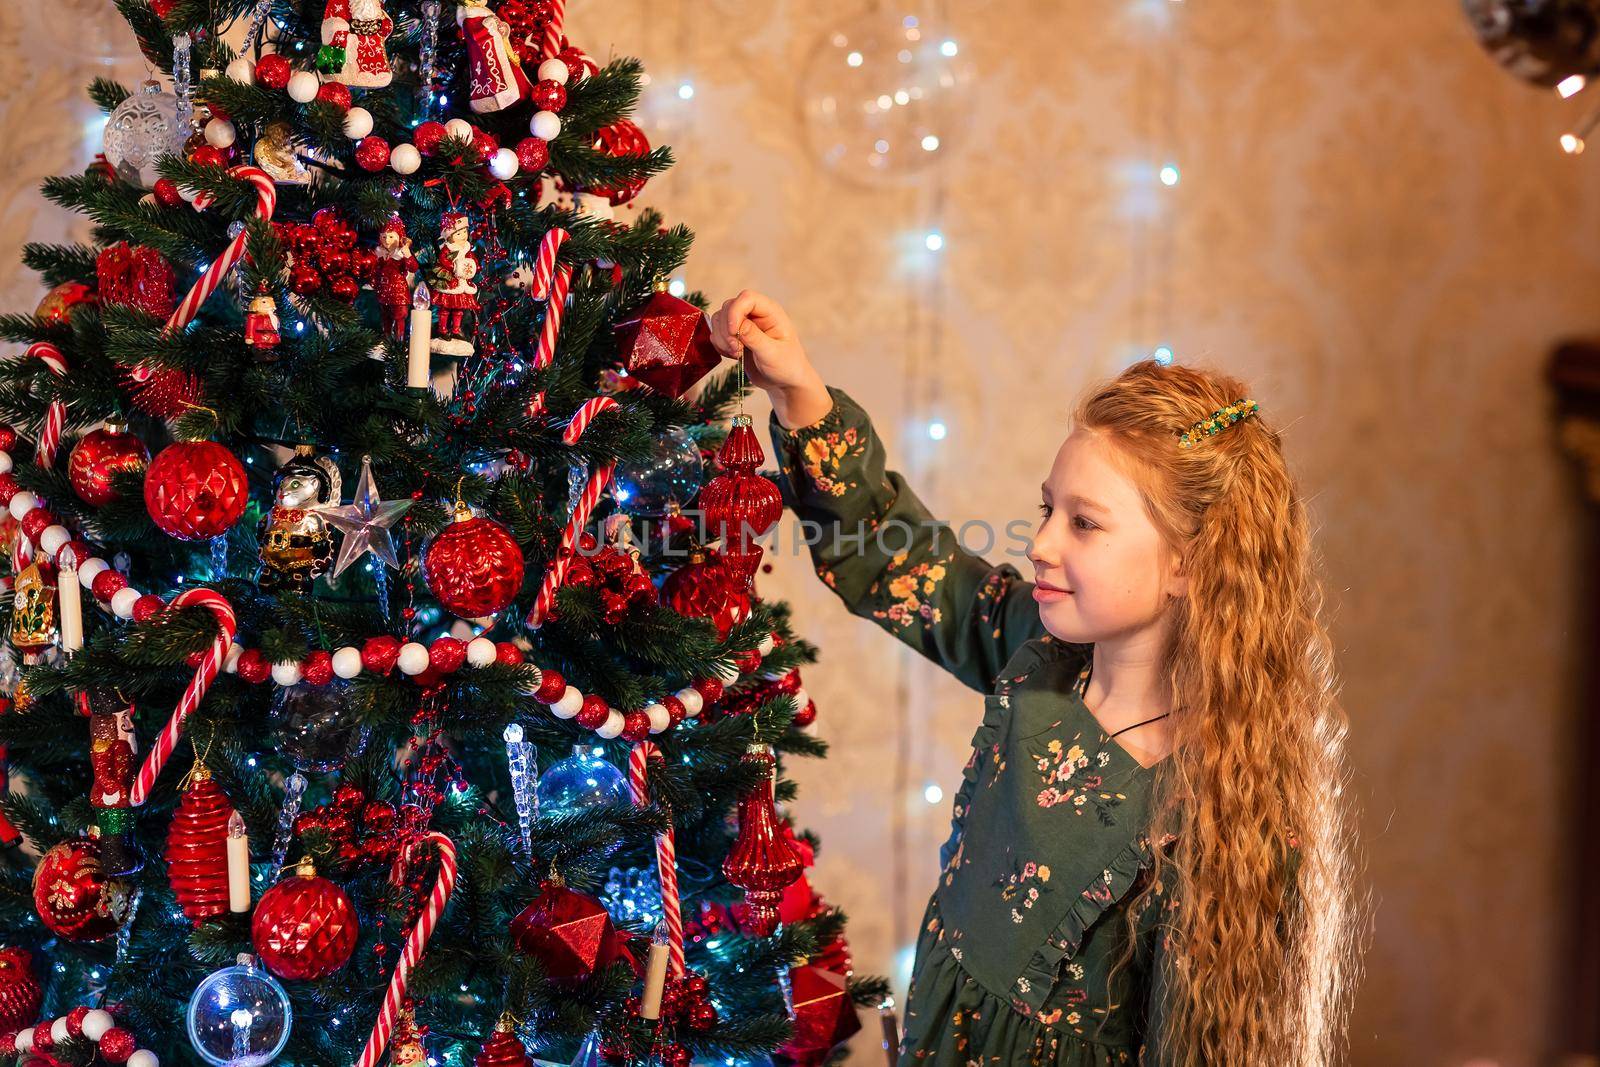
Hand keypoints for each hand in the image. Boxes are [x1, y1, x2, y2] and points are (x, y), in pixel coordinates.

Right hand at [710, 289, 831, 427]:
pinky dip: (719, 344)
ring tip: (736, 354)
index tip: (734, 333)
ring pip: (720, 319)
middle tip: (736, 349)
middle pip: (729, 307)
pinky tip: (733, 356)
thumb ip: (755, 338)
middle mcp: (756, 314)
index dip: (735, 312)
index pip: (747, 298)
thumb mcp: (773, 354)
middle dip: (727, 329)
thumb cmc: (787, 366)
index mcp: (771, 312)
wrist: (784, 383)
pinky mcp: (735, 336)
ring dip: (722, 338)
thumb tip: (738, 324)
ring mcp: (744, 324)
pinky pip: (717, 332)